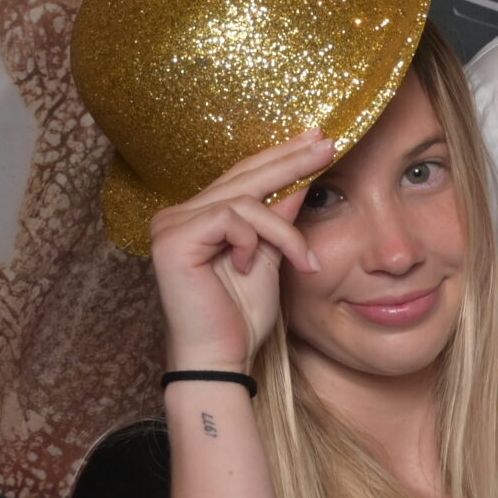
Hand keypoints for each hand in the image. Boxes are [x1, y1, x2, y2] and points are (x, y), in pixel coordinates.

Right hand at [147, 131, 331, 372]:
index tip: (318, 140)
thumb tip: (302, 178)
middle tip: (327, 144)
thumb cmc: (242, 314)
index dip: (281, 156)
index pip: (244, 175)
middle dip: (291, 160)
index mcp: (200, 216)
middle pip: (243, 175)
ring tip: (304, 260)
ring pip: (244, 200)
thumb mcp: (272, 255)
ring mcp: (170, 224)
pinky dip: (255, 240)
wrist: (222, 357)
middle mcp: (179, 214)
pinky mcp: (171, 240)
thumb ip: (279, 218)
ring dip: (283, 231)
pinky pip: (231, 218)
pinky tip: (251, 266)